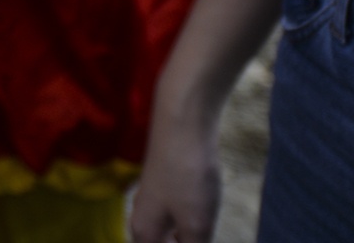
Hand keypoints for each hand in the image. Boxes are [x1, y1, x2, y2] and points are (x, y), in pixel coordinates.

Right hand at [128, 110, 221, 242]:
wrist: (182, 122)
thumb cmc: (187, 176)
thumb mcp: (196, 226)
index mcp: (143, 234)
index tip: (202, 239)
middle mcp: (143, 219)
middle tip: (207, 235)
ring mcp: (155, 202)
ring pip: (169, 237)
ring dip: (188, 241)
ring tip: (209, 233)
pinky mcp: (169, 188)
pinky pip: (177, 222)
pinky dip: (190, 232)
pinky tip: (206, 227)